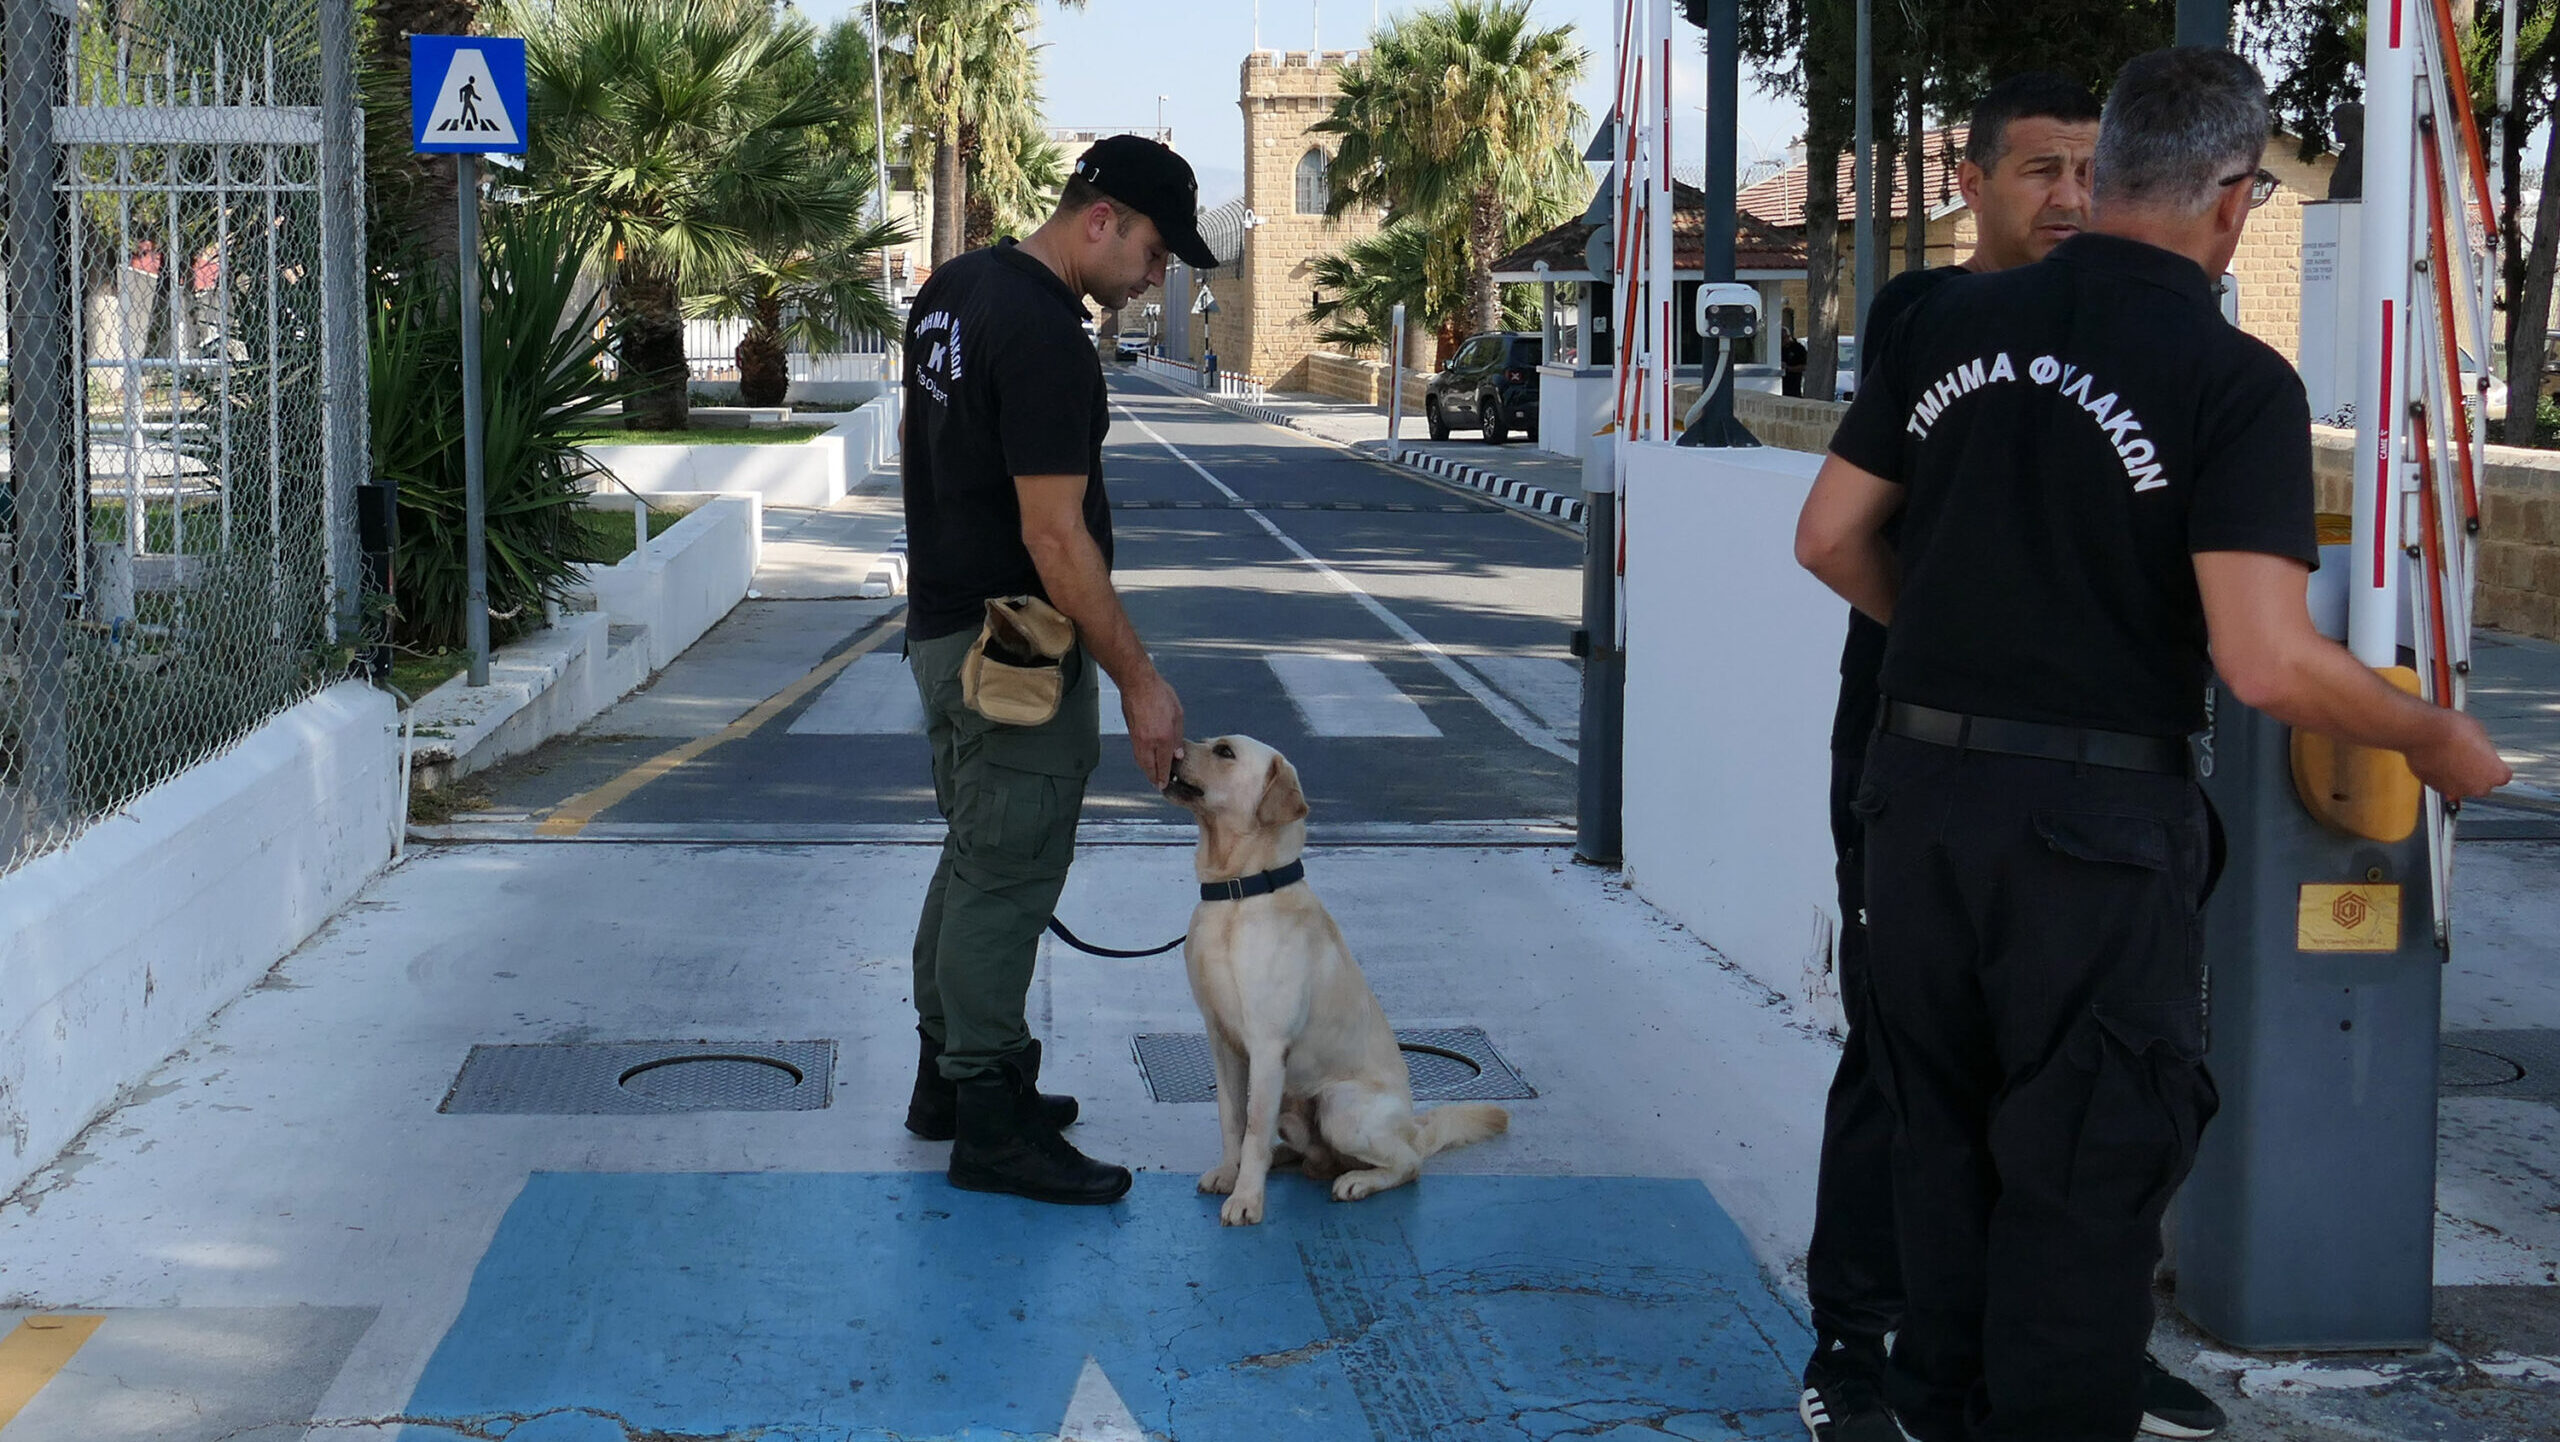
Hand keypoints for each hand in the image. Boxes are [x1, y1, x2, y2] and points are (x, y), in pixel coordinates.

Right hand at [1122, 670, 1184, 789]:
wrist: (1137, 683)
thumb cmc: (1159, 694)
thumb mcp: (1178, 714)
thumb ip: (1178, 737)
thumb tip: (1178, 754)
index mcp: (1164, 737)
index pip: (1164, 764)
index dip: (1165, 776)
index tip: (1165, 784)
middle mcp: (1149, 742)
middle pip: (1150, 768)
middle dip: (1154, 778)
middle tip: (1159, 784)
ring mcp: (1137, 738)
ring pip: (1141, 762)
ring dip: (1147, 770)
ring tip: (1153, 775)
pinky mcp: (1131, 734)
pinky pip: (1137, 753)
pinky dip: (1142, 760)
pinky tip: (1147, 760)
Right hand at [2406, 712, 2510, 800]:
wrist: (2423, 733)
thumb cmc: (2452, 730)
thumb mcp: (2479, 732)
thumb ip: (2483, 748)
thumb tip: (2478, 749)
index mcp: (2496, 775)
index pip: (2502, 775)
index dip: (2494, 764)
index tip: (2489, 757)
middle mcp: (2477, 787)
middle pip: (2482, 784)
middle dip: (2477, 772)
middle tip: (2469, 755)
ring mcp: (2454, 789)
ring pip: (2461, 784)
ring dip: (2458, 773)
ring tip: (2451, 755)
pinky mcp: (2434, 786)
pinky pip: (2442, 781)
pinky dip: (2441, 773)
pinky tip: (2438, 758)